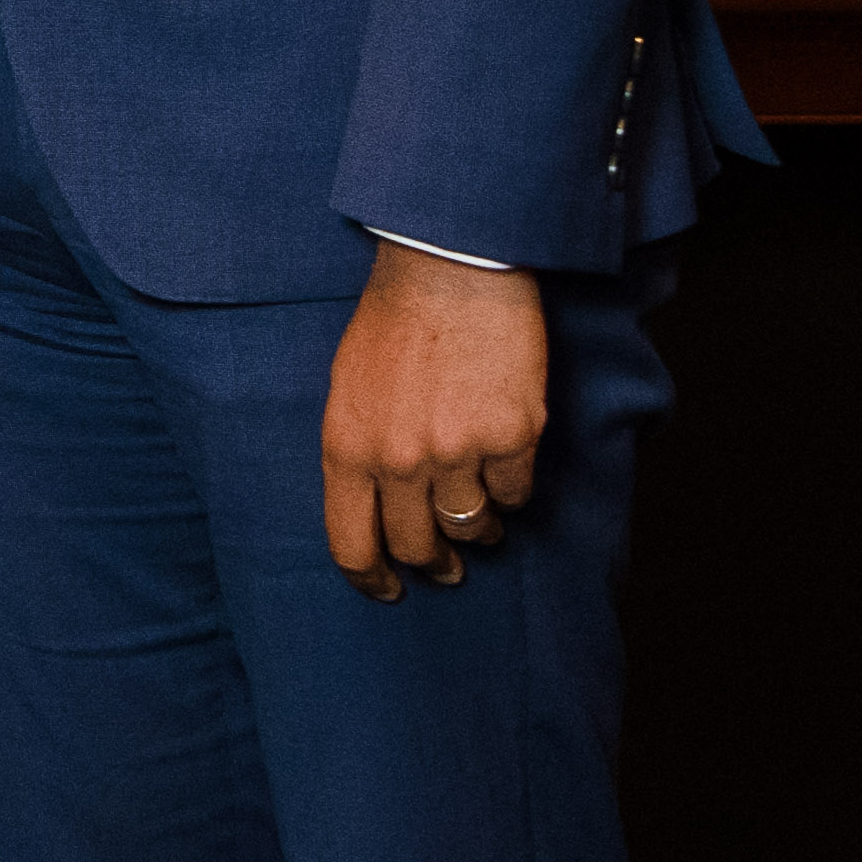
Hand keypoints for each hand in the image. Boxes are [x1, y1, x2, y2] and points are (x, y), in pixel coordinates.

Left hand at [321, 245, 547, 594]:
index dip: (371, 579)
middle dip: (431, 562)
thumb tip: (374, 506)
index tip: (388, 591)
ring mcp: (457, 452)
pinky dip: (512, 487)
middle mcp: (399, 461)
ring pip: (470, 526)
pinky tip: (506, 462)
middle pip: (416, 546)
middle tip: (445, 565)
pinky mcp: (512, 437)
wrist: (451, 270)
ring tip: (480, 514)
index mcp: (347, 449)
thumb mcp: (347, 391)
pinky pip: (514, 492)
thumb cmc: (394, 324)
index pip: (352, 545)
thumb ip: (358, 450)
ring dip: (476, 529)